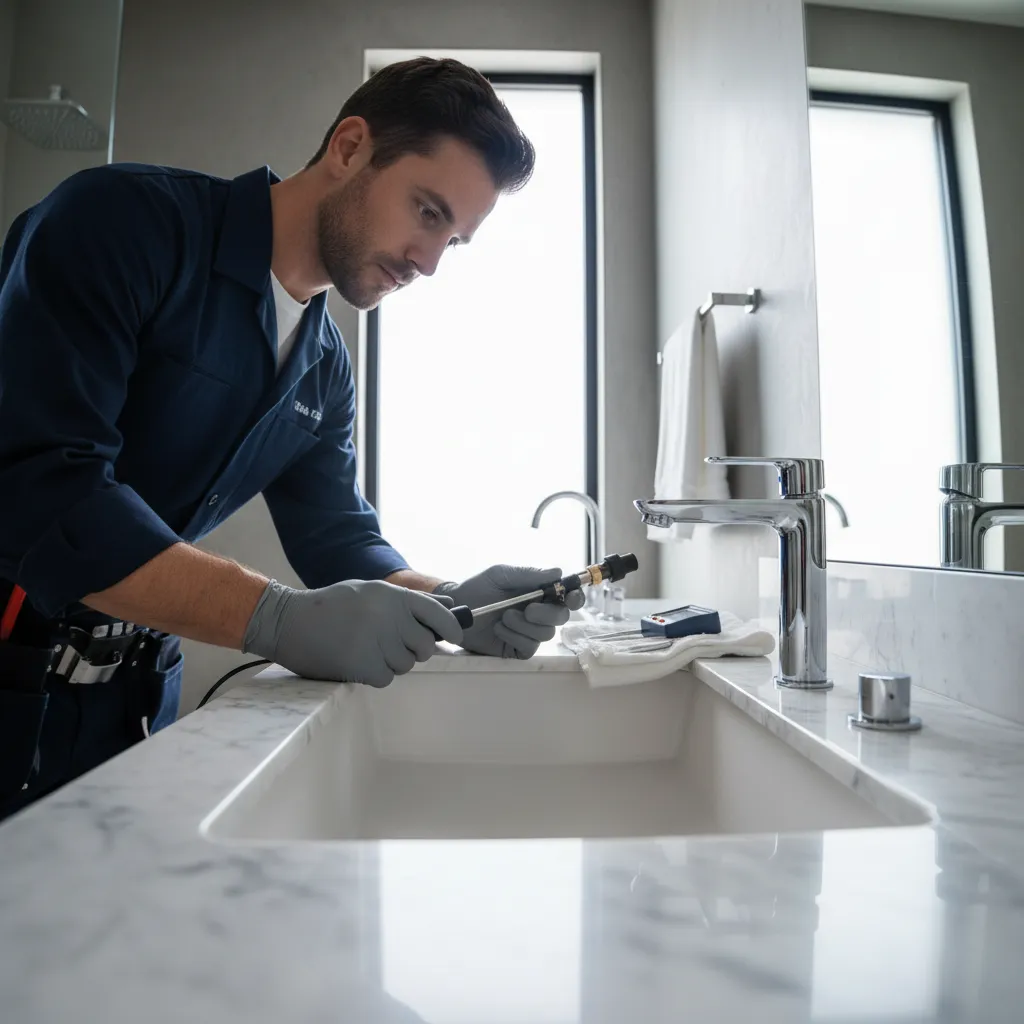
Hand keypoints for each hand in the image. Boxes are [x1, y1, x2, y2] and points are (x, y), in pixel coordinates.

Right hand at [242, 579, 462, 686]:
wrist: (287, 621)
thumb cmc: (332, 606)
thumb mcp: (371, 592)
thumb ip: (410, 601)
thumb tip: (449, 606)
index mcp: (392, 596)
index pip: (439, 613)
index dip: (452, 627)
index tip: (455, 637)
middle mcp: (388, 616)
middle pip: (425, 646)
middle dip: (412, 649)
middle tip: (389, 644)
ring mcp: (376, 641)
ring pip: (406, 665)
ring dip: (391, 662)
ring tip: (366, 648)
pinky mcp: (362, 665)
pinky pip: (386, 678)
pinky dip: (375, 674)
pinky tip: (356, 661)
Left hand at [434, 565, 584, 658]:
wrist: (456, 607)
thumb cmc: (479, 587)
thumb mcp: (502, 575)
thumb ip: (529, 574)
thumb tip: (557, 572)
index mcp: (540, 593)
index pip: (568, 597)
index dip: (575, 598)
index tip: (570, 597)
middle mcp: (539, 613)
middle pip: (561, 618)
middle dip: (547, 614)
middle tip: (527, 610)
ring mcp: (529, 632)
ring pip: (545, 634)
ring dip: (524, 626)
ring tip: (503, 618)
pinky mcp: (518, 648)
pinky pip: (529, 647)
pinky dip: (514, 637)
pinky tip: (499, 629)